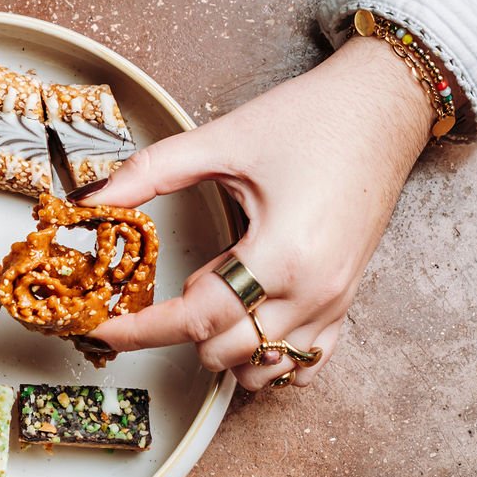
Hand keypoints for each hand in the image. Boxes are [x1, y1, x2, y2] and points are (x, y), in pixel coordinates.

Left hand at [79, 36, 433, 388]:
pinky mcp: (346, 302)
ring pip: (263, 370)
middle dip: (181, 329)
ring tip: (219, 288)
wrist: (383, 106)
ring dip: (225, 346)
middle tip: (172, 280)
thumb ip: (150, 173)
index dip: (138, 330)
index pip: (195, 319)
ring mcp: (334, 302)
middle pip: (225, 352)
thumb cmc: (313, 119)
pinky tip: (249, 318)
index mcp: (281, 254)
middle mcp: (312, 291)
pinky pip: (304, 363)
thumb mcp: (221, 140)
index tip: (101, 330)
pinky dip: (268, 355)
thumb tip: (94, 198)